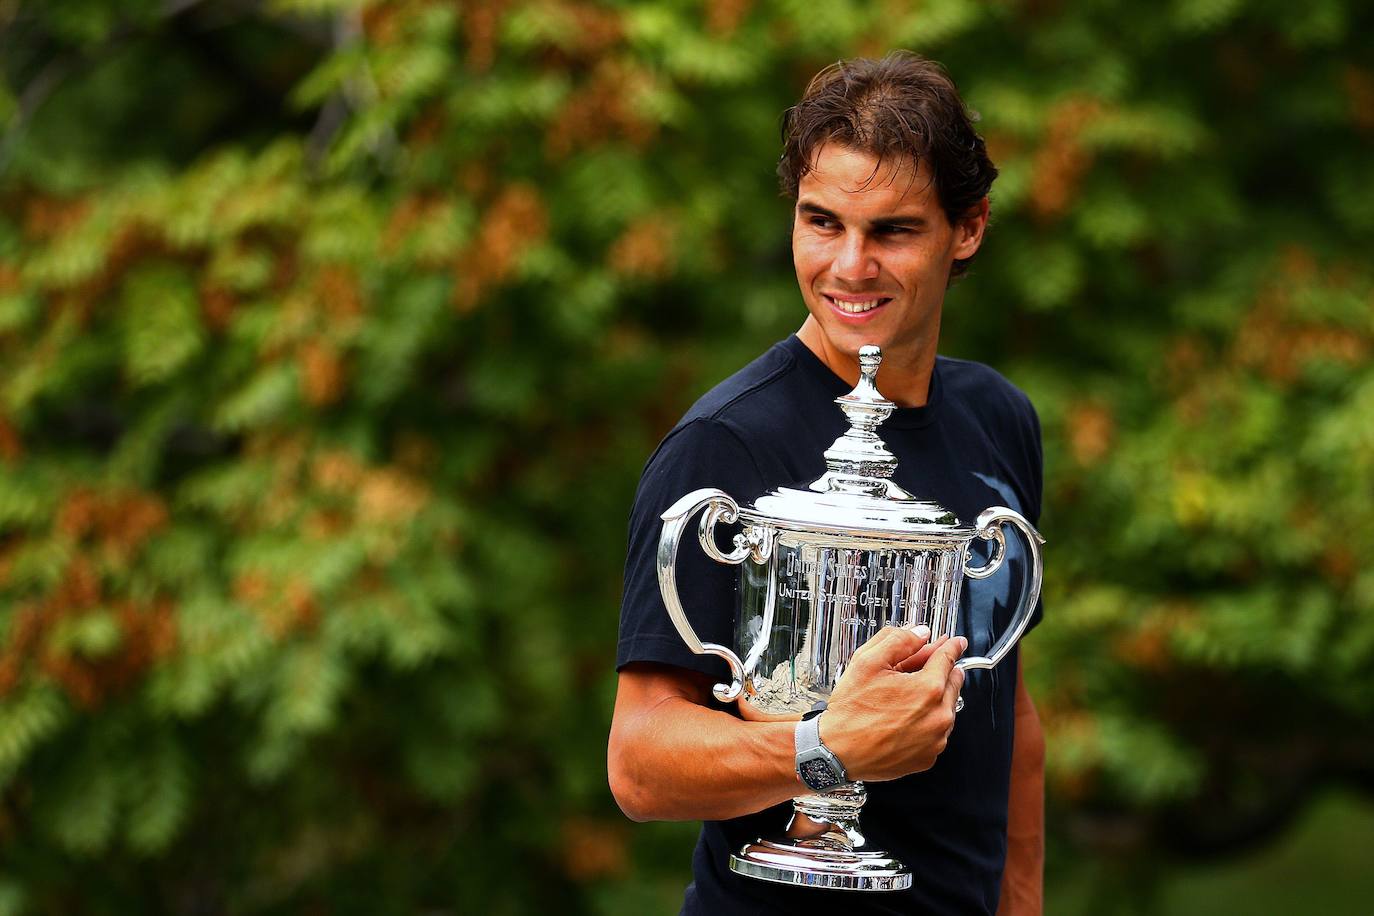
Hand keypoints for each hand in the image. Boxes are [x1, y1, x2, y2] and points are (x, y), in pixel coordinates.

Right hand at [819, 625, 966, 782]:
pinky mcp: (928, 758)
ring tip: (901, 699)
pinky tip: (901, 719)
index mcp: (928, 689)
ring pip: (945, 709)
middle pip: (952, 683)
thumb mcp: (867, 662)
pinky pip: (936, 733)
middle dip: (939, 672)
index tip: (956, 643)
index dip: (952, 646)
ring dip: (932, 699)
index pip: (949, 659)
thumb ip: (898, 641)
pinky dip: (925, 723)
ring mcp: (935, 740)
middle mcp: (938, 717)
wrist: (837, 751)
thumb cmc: (851, 711)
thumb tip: (920, 634)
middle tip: (917, 670)